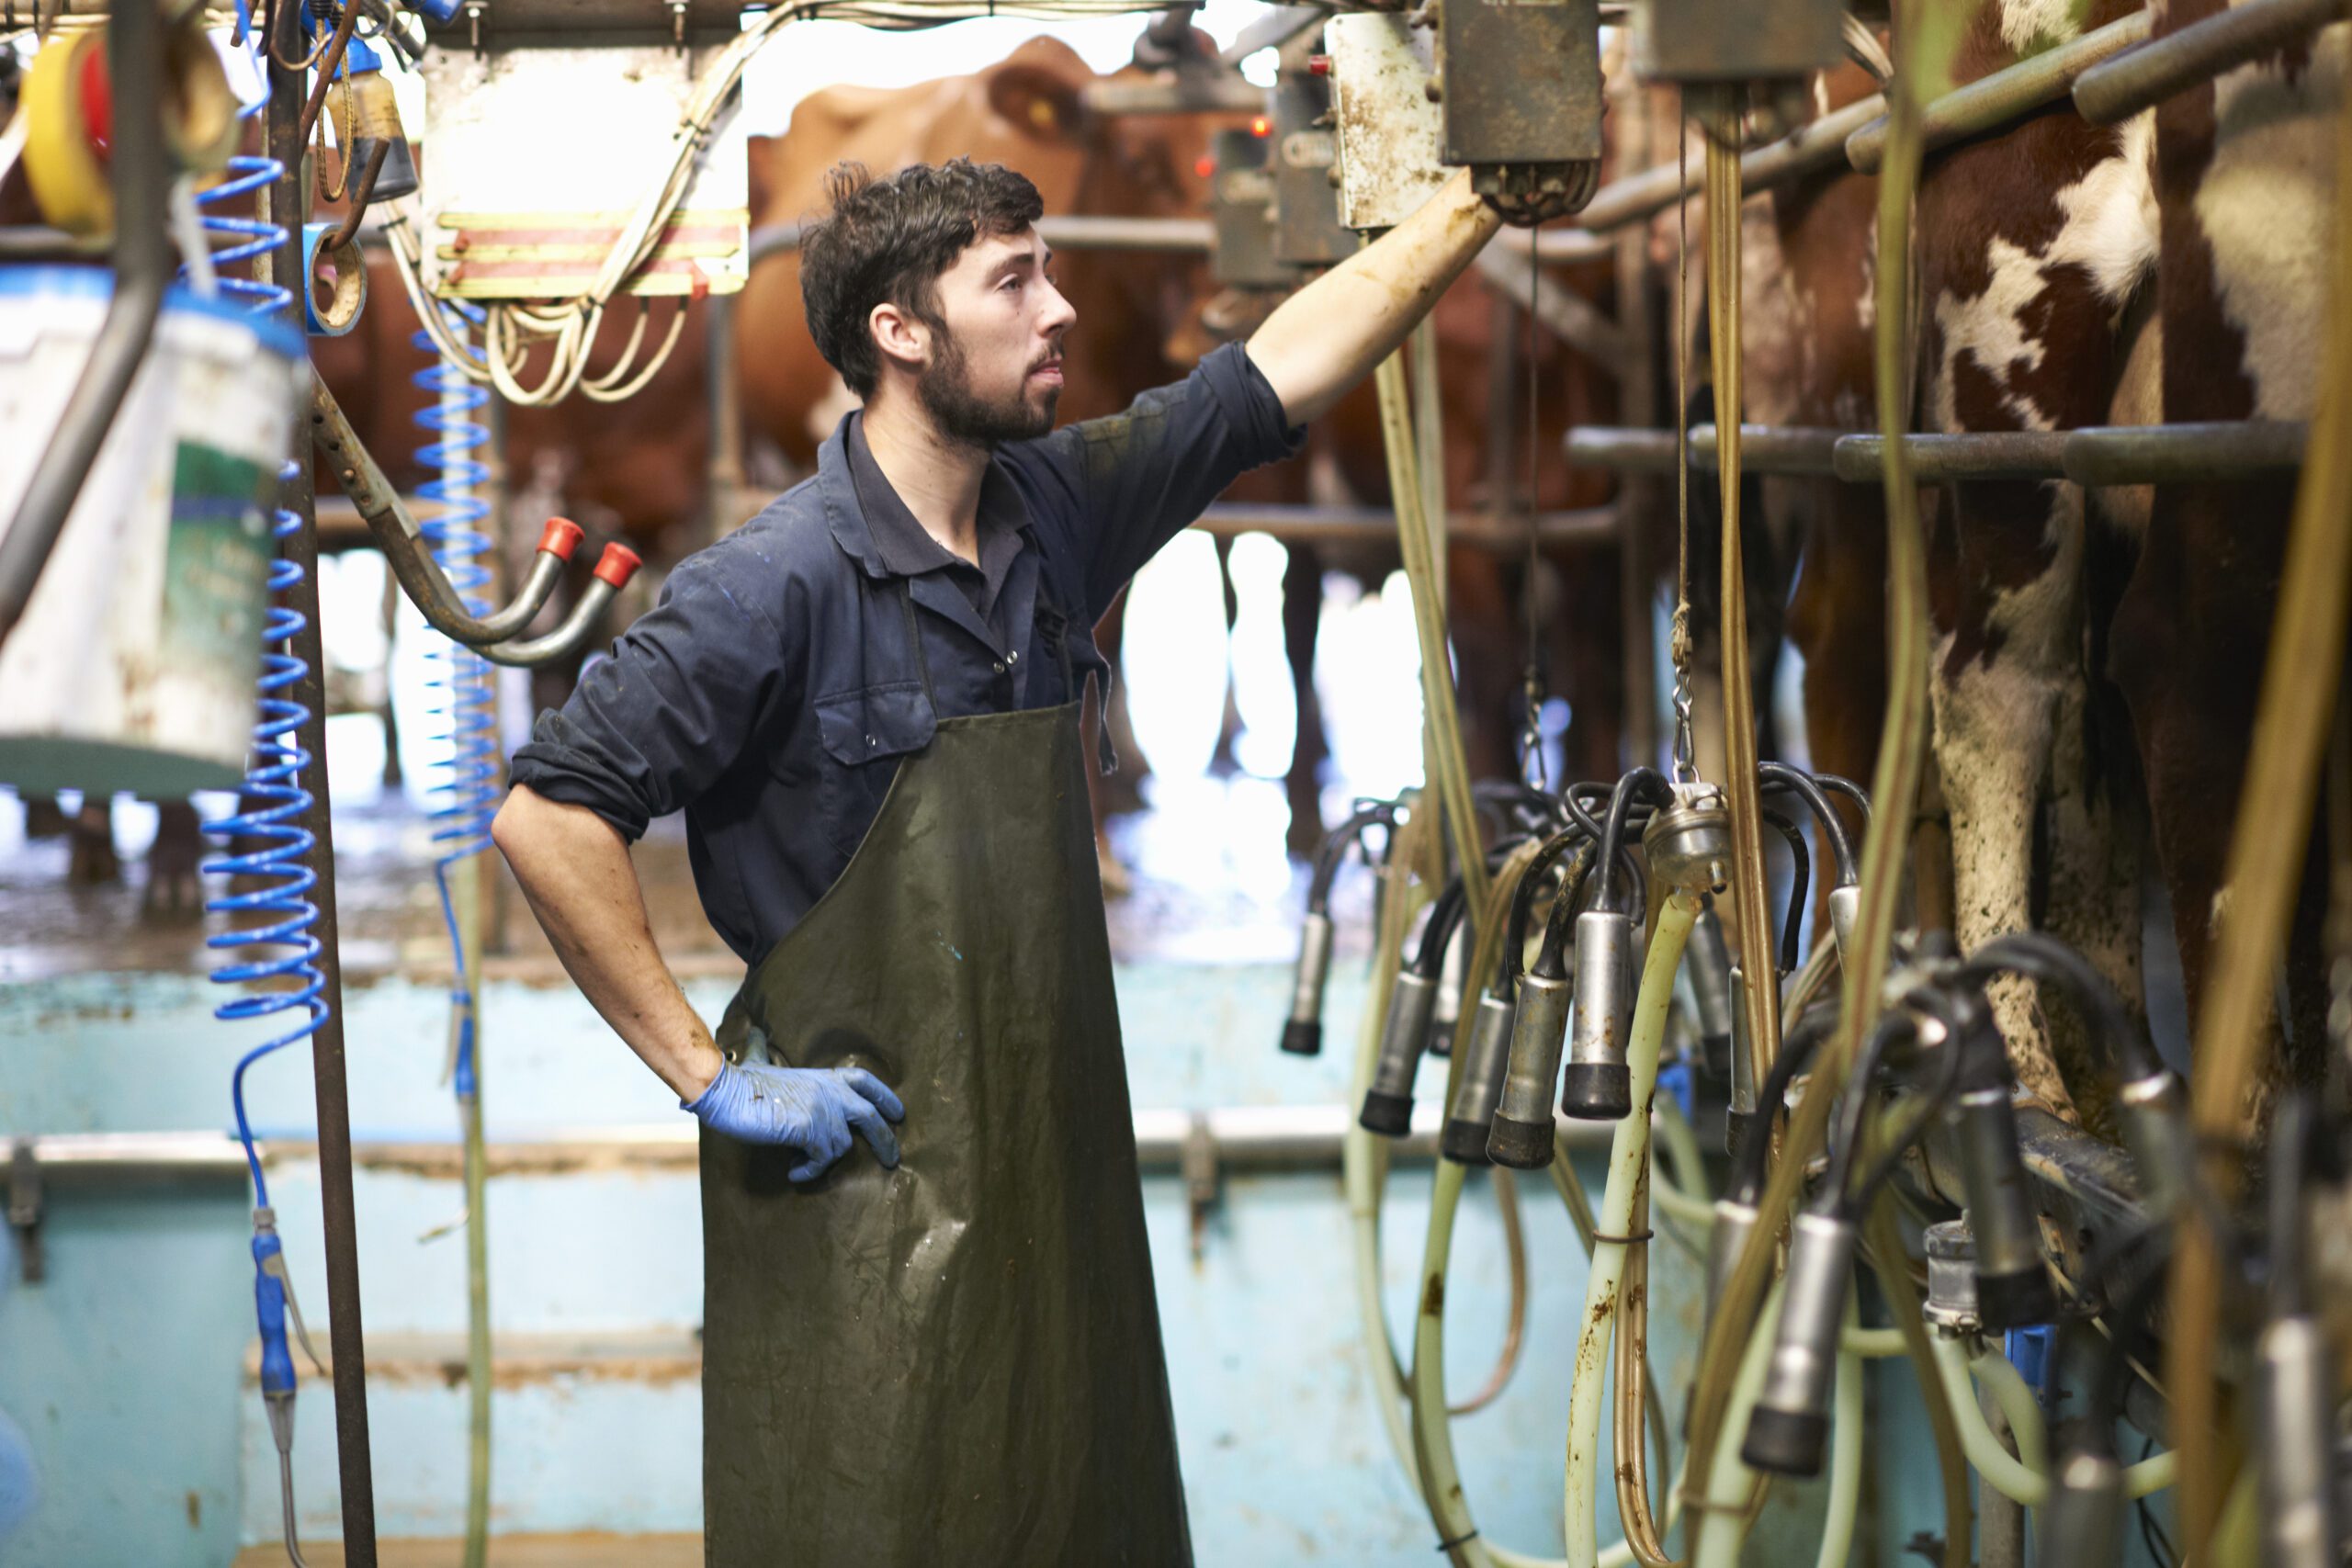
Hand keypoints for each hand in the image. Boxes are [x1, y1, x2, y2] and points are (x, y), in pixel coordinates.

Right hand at [684, 1061, 905, 1181]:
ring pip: (843, 1145)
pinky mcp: (811, 1129)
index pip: (864, 1081)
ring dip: (826, 1160)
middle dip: (885, 1139)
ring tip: (805, 1166)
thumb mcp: (760, 1062)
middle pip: (870, 1115)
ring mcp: (822, 1109)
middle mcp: (829, 1092)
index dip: (884, 1096)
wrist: (726, 1092)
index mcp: (823, 1077)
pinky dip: (811, 1170)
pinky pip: (822, 1159)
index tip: (898, 1113)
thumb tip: (754, 1032)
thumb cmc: (740, 1080)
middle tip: (892, 1159)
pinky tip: (795, 1173)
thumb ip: (763, 1051)